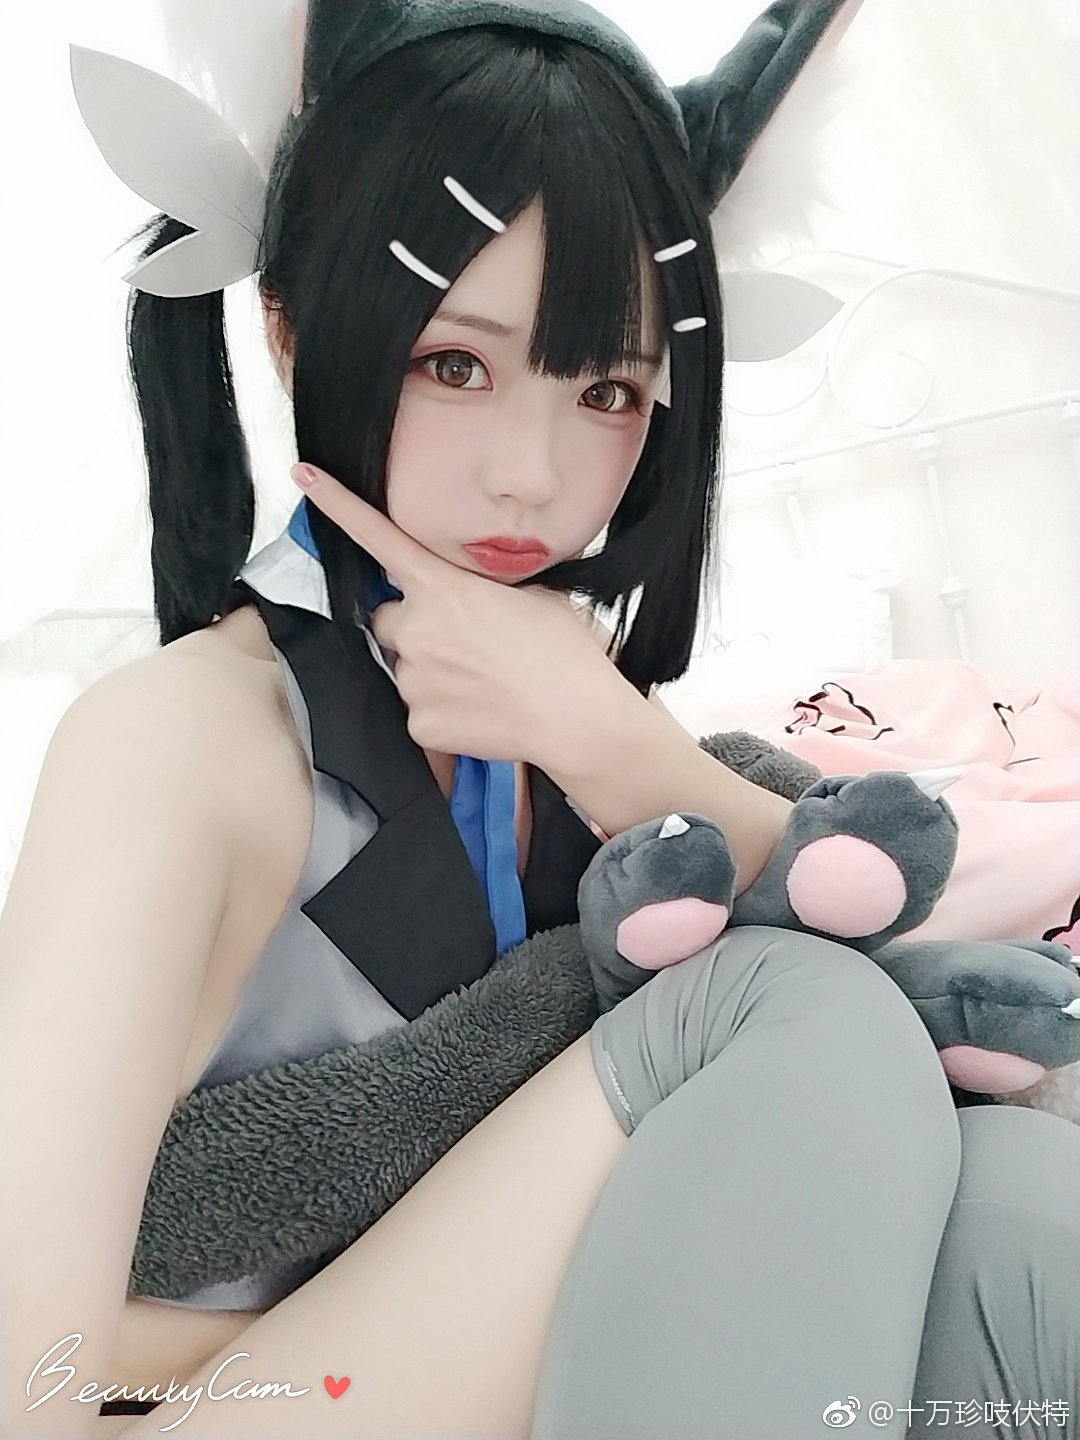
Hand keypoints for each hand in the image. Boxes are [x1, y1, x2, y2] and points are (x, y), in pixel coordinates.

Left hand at [292, 463, 635, 764]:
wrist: (576, 718)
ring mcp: (413, 678)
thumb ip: (484, 589)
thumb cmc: (564, 654)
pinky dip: (443, 712)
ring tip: (484, 682)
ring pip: (405, 668)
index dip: (338, 505)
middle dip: (414, 627)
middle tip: (464, 645)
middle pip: (387, 619)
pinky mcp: (418, 722)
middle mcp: (418, 629)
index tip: (305, 478)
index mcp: (444, 588)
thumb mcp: (534, 596)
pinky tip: (480, 711)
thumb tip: (472, 598)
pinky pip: (418, 711)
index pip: (378, 538)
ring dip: (432, 672)